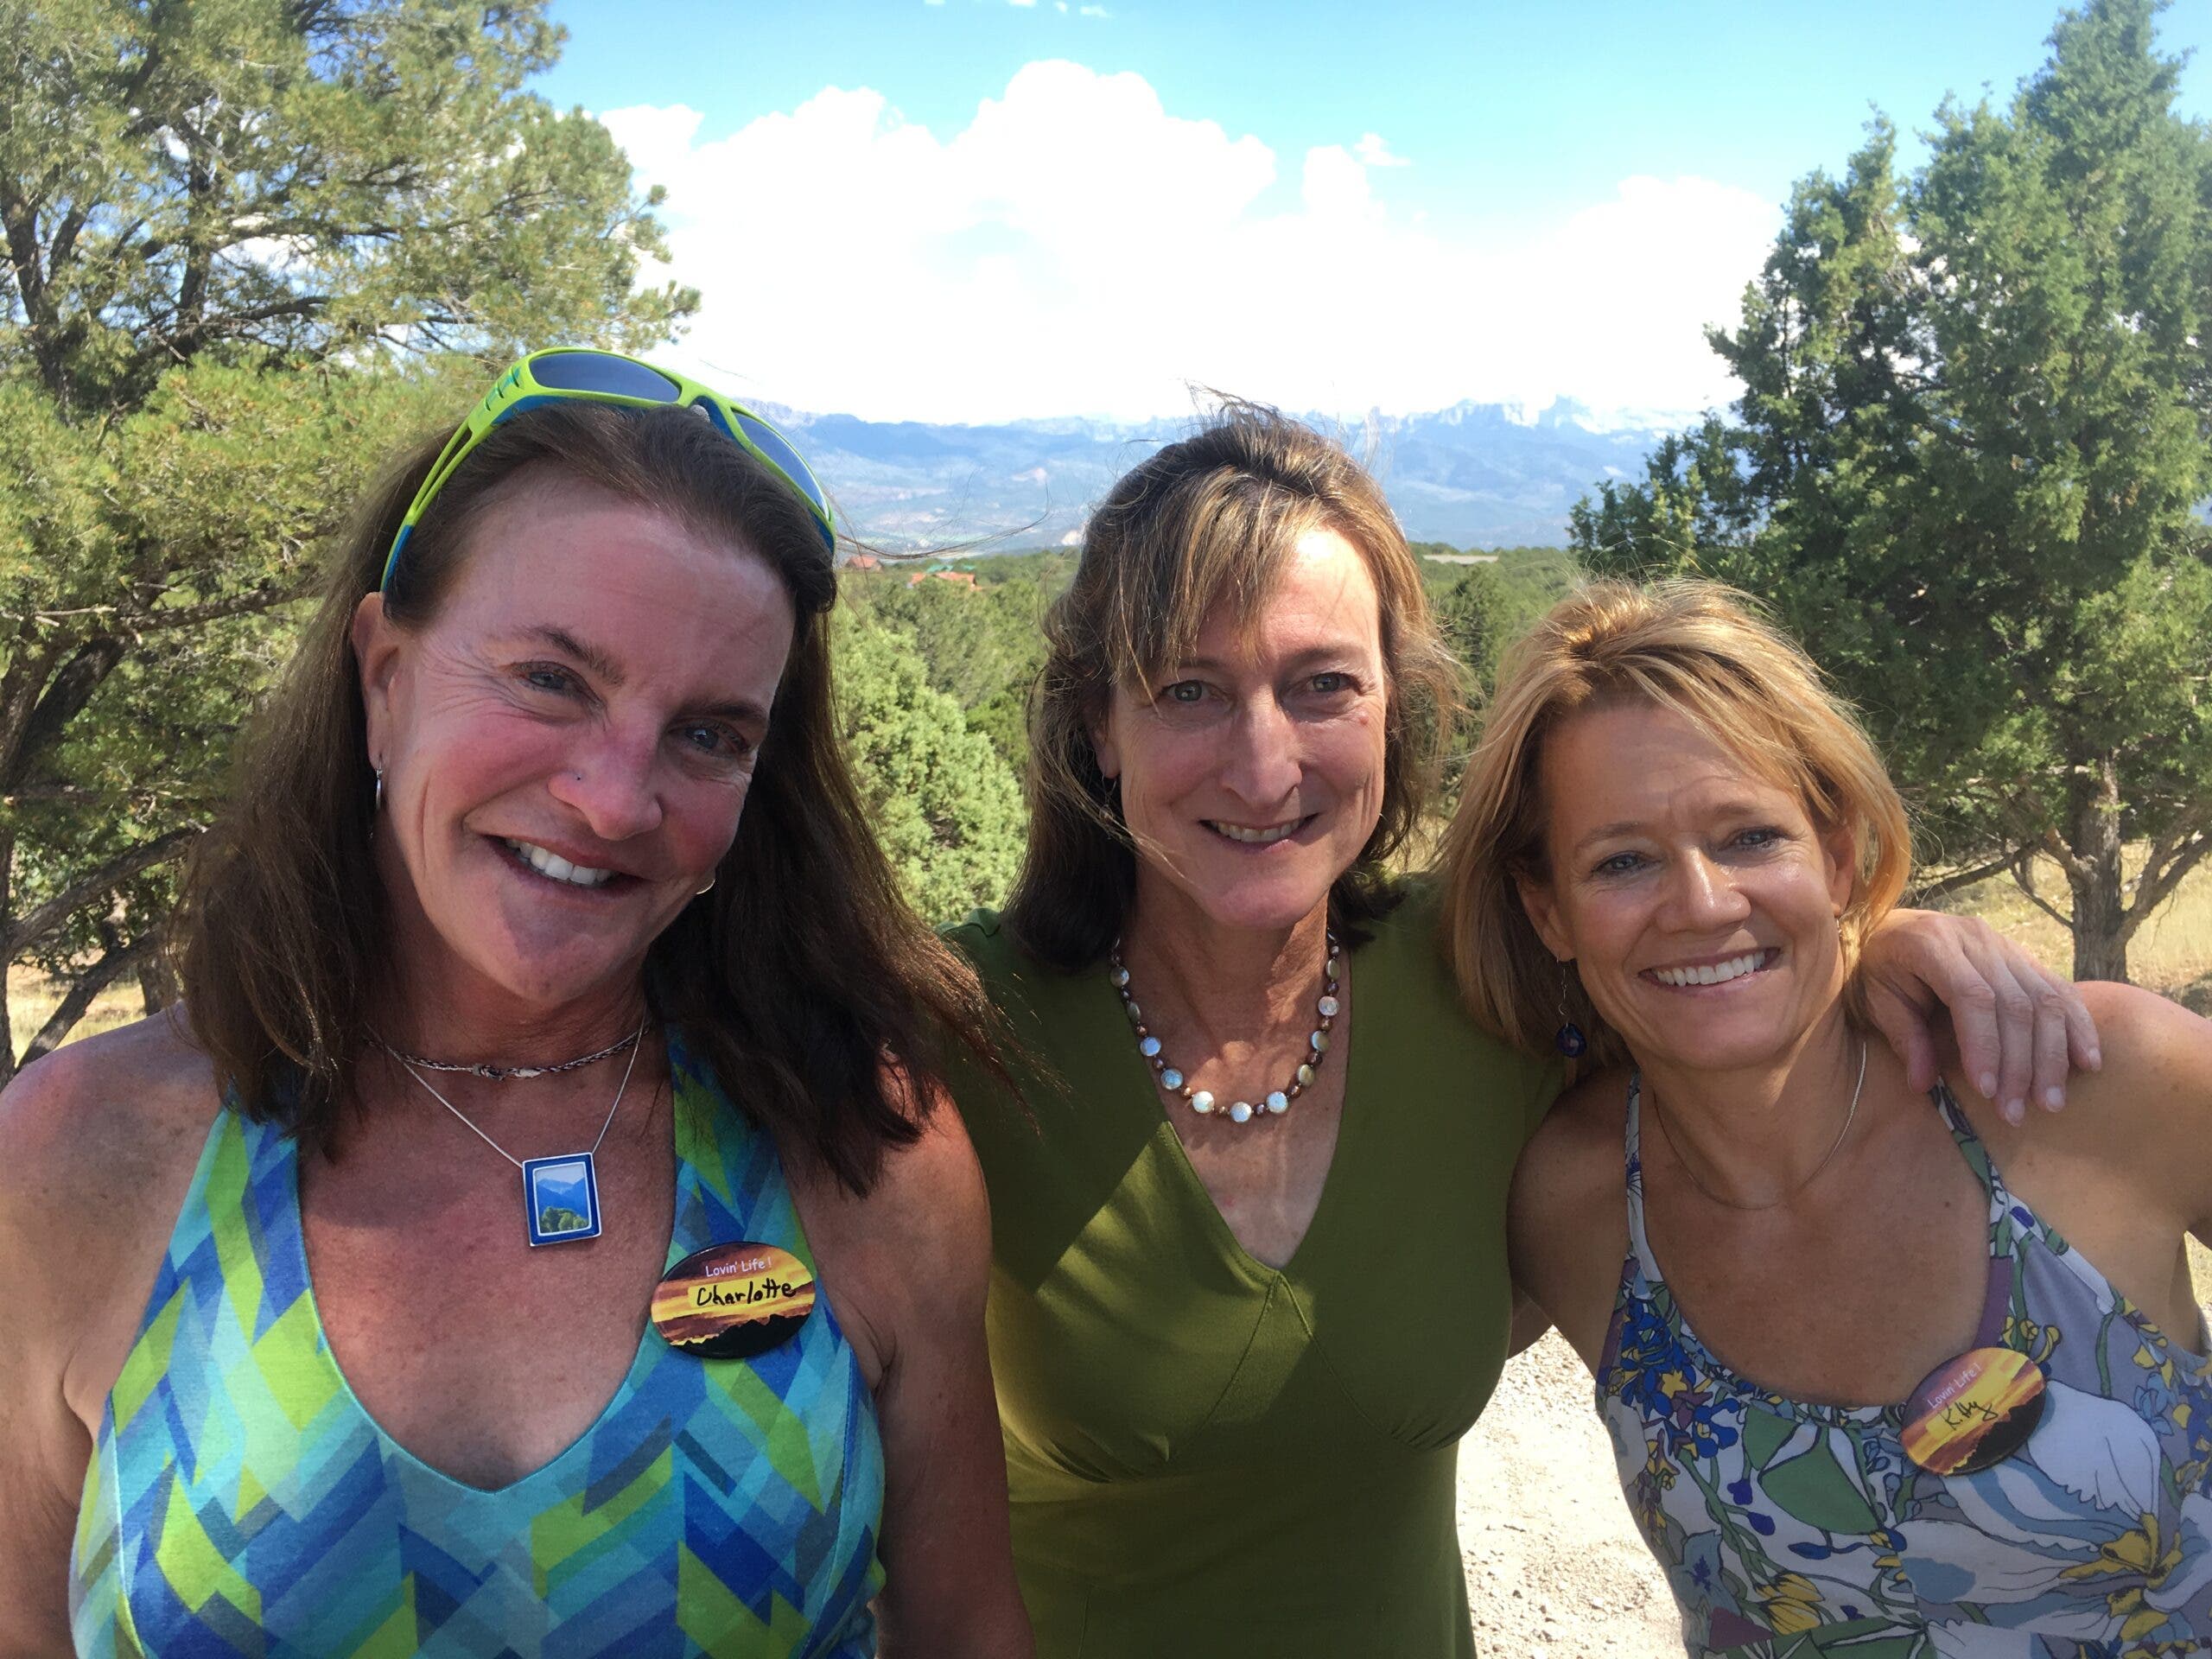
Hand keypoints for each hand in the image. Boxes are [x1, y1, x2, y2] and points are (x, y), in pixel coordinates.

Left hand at [1860, 909, 2100, 1123]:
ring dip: (2052, 1056)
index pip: (1973, 997)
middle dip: (2020, 1064)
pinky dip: (2079, 1027)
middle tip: (2015, 1112)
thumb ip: (1902, 1036)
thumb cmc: (1881, 967)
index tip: (1987, 1091)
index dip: (1985, 1045)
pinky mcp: (2026, 957)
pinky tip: (2086, 1063)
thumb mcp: (1876, 997)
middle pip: (2015, 1004)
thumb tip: (1923, 1084)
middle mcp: (1977, 939)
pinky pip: (2062, 991)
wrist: (1896, 926)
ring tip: (2049, 1102)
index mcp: (1932, 943)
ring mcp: (2007, 946)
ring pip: (2045, 1000)